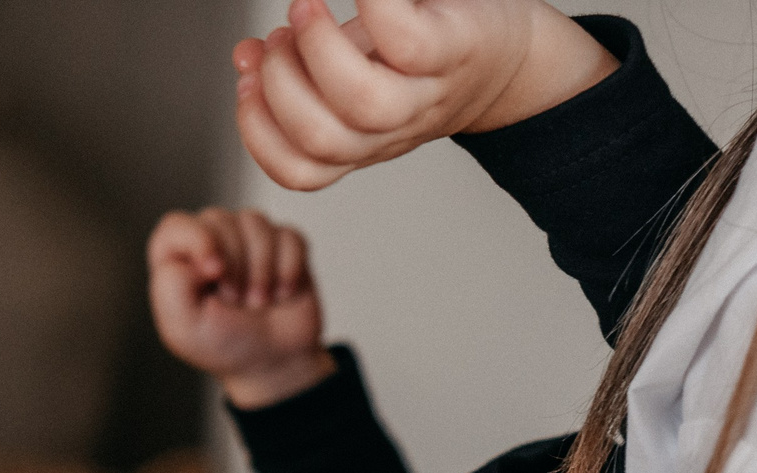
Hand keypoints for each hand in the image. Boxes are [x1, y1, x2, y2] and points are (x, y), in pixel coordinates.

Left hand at [145, 207, 335, 408]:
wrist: (273, 364)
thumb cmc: (225, 346)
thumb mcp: (184, 327)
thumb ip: (172, 286)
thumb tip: (198, 256)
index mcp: (179, 259)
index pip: (177, 225)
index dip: (199, 241)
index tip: (215, 272)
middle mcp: (212, 241)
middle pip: (221, 221)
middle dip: (235, 267)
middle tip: (236, 301)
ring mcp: (248, 240)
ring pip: (256, 224)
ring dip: (263, 271)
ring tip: (259, 301)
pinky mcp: (284, 245)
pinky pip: (290, 238)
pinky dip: (289, 270)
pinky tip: (282, 292)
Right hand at [232, 0, 615, 192]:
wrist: (510, 57)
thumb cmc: (424, 58)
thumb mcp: (357, 75)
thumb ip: (303, 74)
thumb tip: (246, 58)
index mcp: (362, 142)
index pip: (302, 172)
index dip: (258, 132)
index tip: (247, 79)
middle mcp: (395, 129)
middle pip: (322, 139)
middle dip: (280, 85)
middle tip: (280, 35)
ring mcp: (426, 93)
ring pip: (363, 105)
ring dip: (316, 51)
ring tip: (304, 8)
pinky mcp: (452, 49)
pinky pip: (405, 39)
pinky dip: (369, 4)